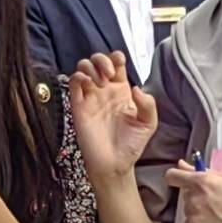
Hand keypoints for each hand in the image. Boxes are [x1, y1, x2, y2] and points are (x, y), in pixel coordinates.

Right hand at [65, 50, 158, 185]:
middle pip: (98, 60)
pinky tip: (87, 84)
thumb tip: (136, 88)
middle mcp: (105, 90)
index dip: (116, 58)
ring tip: (98, 82)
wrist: (114, 164)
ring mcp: (90, 97)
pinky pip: (73, 83)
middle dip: (101, 60)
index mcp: (122, 90)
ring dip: (90, 67)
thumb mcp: (148, 124)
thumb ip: (148, 104)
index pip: (116, 62)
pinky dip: (78, 76)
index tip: (118, 68)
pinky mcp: (78, 106)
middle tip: (108, 75)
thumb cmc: (131, 145)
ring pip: (83, 67)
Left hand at [167, 161, 221, 222]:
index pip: (173, 176)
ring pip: (188, 211)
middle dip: (196, 196)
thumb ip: (200, 172)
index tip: (179, 179)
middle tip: (216, 201)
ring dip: (199, 212)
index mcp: (202, 182)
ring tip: (219, 214)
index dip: (176, 177)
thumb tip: (183, 166)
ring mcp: (194, 217)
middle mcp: (195, 199)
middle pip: (185, 195)